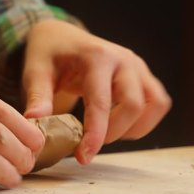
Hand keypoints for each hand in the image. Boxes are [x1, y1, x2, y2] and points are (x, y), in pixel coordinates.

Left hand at [22, 20, 170, 164]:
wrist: (61, 36)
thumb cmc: (48, 55)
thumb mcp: (35, 72)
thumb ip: (37, 97)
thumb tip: (35, 125)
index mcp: (96, 56)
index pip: (101, 102)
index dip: (95, 134)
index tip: (83, 157)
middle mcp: (123, 59)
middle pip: (134, 106)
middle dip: (113, 133)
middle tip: (87, 144)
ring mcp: (138, 66)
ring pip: (153, 105)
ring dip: (133, 128)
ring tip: (104, 133)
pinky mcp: (144, 76)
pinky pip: (158, 103)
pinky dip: (143, 121)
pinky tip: (118, 125)